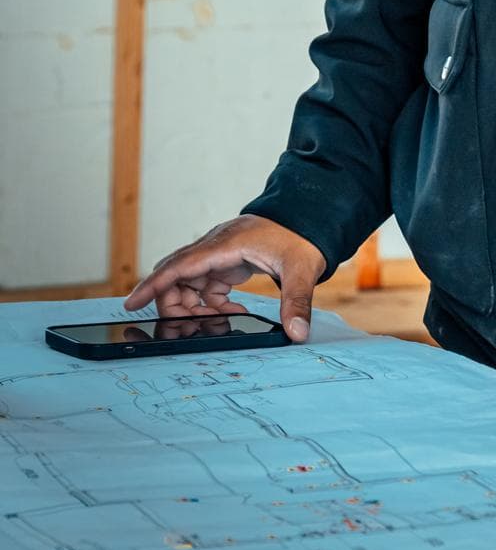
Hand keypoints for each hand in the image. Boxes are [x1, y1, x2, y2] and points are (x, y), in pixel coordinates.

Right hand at [123, 215, 326, 342]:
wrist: (309, 216)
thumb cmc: (301, 236)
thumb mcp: (302, 270)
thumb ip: (297, 302)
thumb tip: (296, 333)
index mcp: (225, 244)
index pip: (179, 264)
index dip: (154, 284)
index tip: (132, 303)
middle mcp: (216, 246)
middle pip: (177, 276)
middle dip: (175, 305)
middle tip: (186, 330)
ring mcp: (219, 253)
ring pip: (189, 283)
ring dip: (194, 307)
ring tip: (214, 324)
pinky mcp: (227, 260)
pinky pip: (205, 285)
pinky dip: (210, 303)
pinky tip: (230, 312)